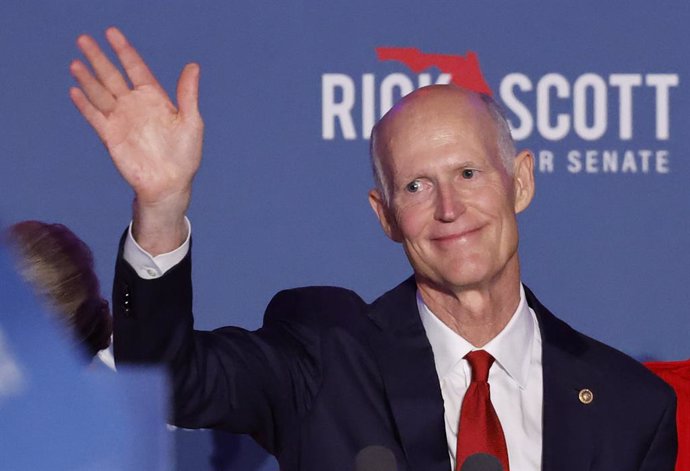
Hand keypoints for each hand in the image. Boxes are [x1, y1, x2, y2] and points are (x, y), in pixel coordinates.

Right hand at [69, 27, 202, 253]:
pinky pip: (95, 116)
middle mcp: (135, 105)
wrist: (170, 184)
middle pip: (113, 76)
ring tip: (76, 62)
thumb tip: (193, 65)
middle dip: (99, 58)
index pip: (136, 68)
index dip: (124, 50)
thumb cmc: (184, 155)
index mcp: (155, 98)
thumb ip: (187, 94)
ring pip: (100, 93)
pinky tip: (75, 90)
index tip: (112, 33)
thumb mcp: (190, 121)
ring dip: (88, 78)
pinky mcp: (110, 136)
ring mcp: (121, 120)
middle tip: (84, 39)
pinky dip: (85, 104)